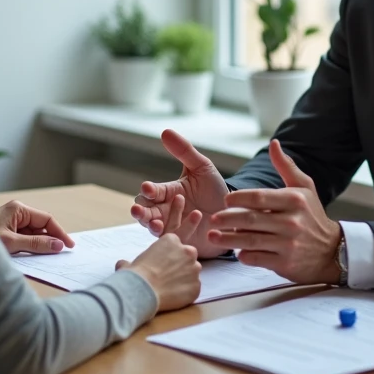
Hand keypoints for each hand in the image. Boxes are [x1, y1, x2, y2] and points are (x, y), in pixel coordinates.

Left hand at [0, 200, 74, 254]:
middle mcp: (15, 214)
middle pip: (41, 227)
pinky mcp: (6, 234)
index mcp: (18, 209)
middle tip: (60, 256)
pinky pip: (24, 241)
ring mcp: (10, 224)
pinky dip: (30, 249)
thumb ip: (36, 243)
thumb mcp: (11, 243)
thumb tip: (58, 245)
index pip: (46, 219)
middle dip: (50, 240)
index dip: (59, 232)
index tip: (69, 246)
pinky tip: (34, 258)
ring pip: (33, 235)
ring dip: (40, 246)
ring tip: (48, 259)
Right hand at [117, 194, 203, 311]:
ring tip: (169, 288)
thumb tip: (122, 265)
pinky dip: (186, 293)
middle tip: (167, 276)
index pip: (176, 245)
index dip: (169, 256)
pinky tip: (173, 296)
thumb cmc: (135, 274)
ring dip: (184, 279)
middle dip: (180, 265)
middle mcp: (187, 251)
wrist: (142, 291)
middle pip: (188, 257)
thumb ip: (129, 262)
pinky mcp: (197, 286)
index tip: (161, 264)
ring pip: (193, 273)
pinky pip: (194, 288)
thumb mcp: (128, 264)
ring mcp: (194, 269)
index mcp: (172, 240)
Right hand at [130, 129, 228, 257]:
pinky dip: (173, 237)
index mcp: (168, 193)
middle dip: (140, 212)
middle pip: (145, 212)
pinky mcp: (183, 242)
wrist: (235, 213)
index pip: (151, 192)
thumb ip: (184, 151)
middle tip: (138, 210)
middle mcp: (166, 211)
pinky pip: (173, 241)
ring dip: (151, 227)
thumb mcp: (202, 168)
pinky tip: (178, 233)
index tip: (148, 188)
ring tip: (154, 224)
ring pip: (154, 229)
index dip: (148, 191)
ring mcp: (174, 228)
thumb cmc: (215, 190)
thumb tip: (165, 131)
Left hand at [206, 140, 341, 284]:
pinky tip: (235, 251)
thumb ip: (286, 166)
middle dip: (228, 219)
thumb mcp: (304, 187)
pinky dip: (243, 255)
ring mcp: (288, 244)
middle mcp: (292, 222)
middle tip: (212, 218)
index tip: (225, 199)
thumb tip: (273, 144)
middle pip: (251, 219)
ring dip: (228, 239)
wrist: (331, 251)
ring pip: (250, 240)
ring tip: (212, 236)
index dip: (238, 198)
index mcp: (294, 200)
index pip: (259, 197)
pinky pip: (257, 258)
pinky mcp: (285, 264)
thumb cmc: (312, 215)